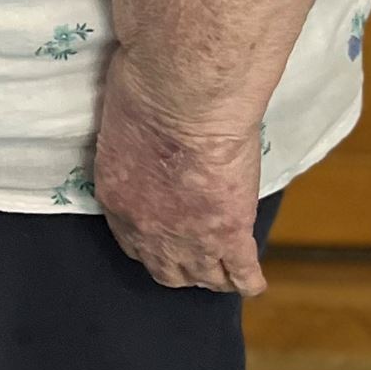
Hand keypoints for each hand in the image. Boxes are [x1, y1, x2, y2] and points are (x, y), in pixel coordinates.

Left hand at [93, 53, 265, 295]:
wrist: (183, 97)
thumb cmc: (145, 89)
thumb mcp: (123, 124)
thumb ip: (134, 150)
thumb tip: (148, 146)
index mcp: (117, 198)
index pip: (130, 240)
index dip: (149, 240)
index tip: (161, 233)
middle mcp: (148, 230)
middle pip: (164, 269)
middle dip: (179, 264)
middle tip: (192, 252)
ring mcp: (191, 238)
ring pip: (204, 277)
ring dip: (213, 275)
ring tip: (224, 268)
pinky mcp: (230, 235)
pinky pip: (243, 274)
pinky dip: (249, 279)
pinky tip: (252, 279)